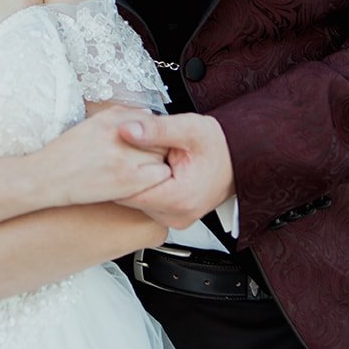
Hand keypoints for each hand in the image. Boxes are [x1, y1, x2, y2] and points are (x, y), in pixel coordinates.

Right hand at [36, 104, 171, 207]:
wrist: (48, 177)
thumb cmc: (68, 153)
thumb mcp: (93, 123)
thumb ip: (123, 116)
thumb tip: (149, 115)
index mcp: (111, 118)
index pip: (150, 119)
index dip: (152, 133)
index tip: (148, 141)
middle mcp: (120, 134)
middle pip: (159, 137)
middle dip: (157, 146)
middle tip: (144, 157)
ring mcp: (125, 158)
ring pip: (161, 156)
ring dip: (157, 163)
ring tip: (140, 169)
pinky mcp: (128, 182)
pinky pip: (160, 176)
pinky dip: (156, 178)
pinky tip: (142, 181)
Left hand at [114, 113, 234, 231]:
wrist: (238, 159)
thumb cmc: (218, 145)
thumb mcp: (188, 128)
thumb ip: (156, 129)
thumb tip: (126, 129)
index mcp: (179, 198)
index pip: (128, 193)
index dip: (116, 171)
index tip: (110, 152)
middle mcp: (176, 216)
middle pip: (130, 199)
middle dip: (123, 175)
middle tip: (122, 150)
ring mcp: (173, 220)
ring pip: (136, 203)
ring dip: (133, 182)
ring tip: (136, 158)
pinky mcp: (171, 217)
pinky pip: (147, 204)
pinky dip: (143, 187)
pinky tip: (145, 169)